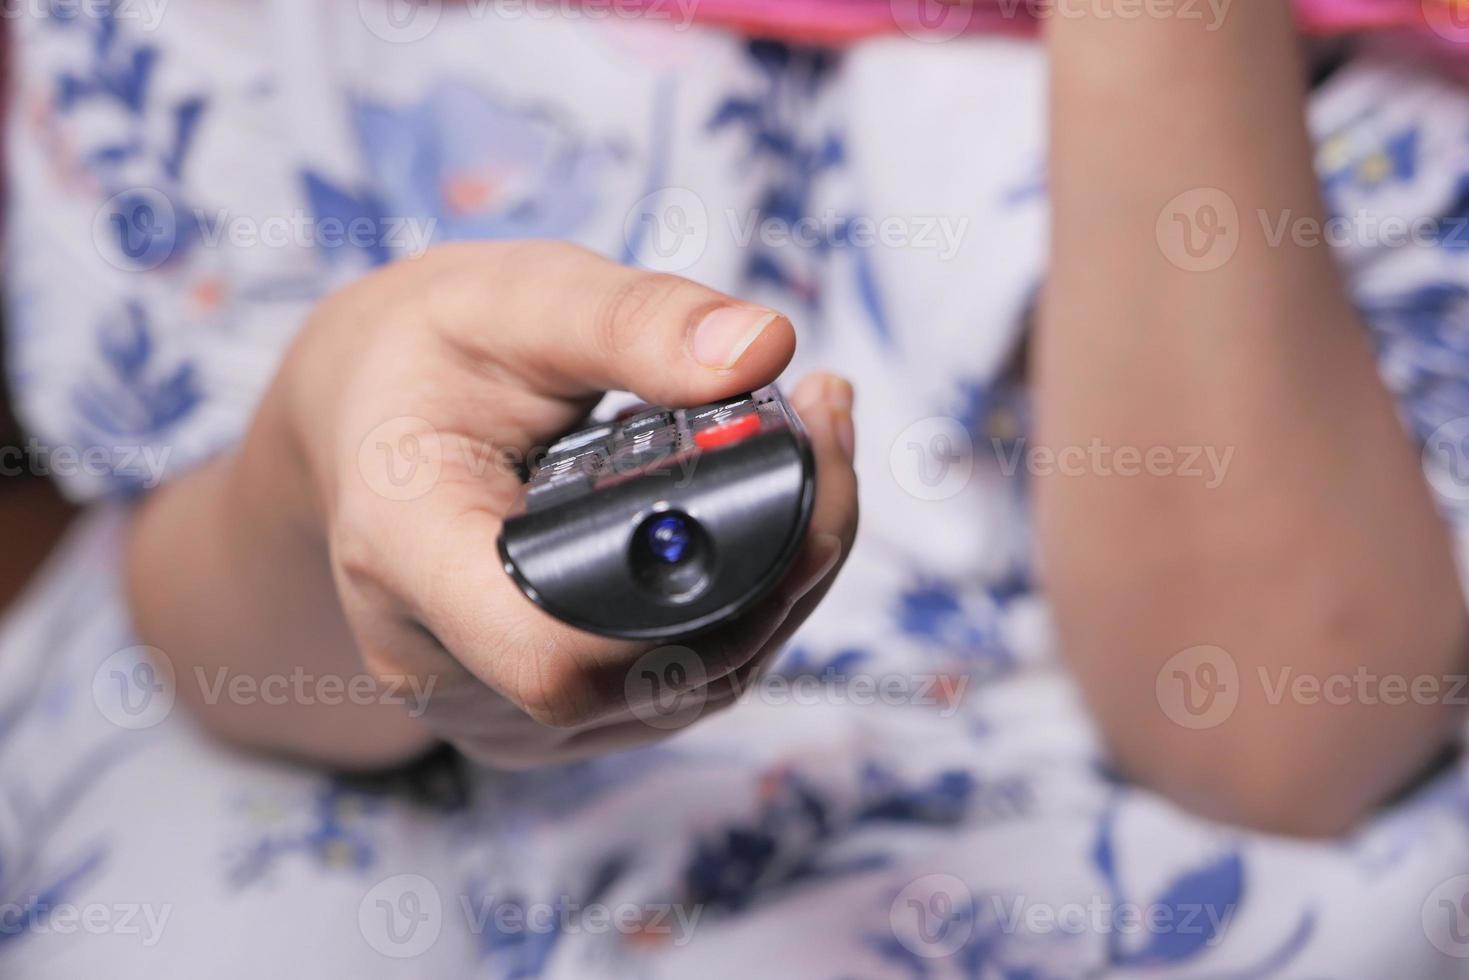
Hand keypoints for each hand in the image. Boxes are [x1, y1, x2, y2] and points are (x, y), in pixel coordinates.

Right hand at [272, 241, 858, 767]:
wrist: (363, 423)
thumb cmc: (425, 354)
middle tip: (827, 428)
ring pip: (687, 688)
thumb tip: (765, 350)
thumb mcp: (510, 297)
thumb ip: (630, 320)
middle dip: (783, 561)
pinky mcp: (547, 717)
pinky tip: (769, 515)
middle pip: (655, 676)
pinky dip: (746, 604)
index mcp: (403, 556)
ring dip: (782, 582)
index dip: (703, 589)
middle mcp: (443, 664)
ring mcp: (495, 710)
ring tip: (811, 453)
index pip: (555, 653)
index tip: (790, 454)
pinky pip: (677, 683)